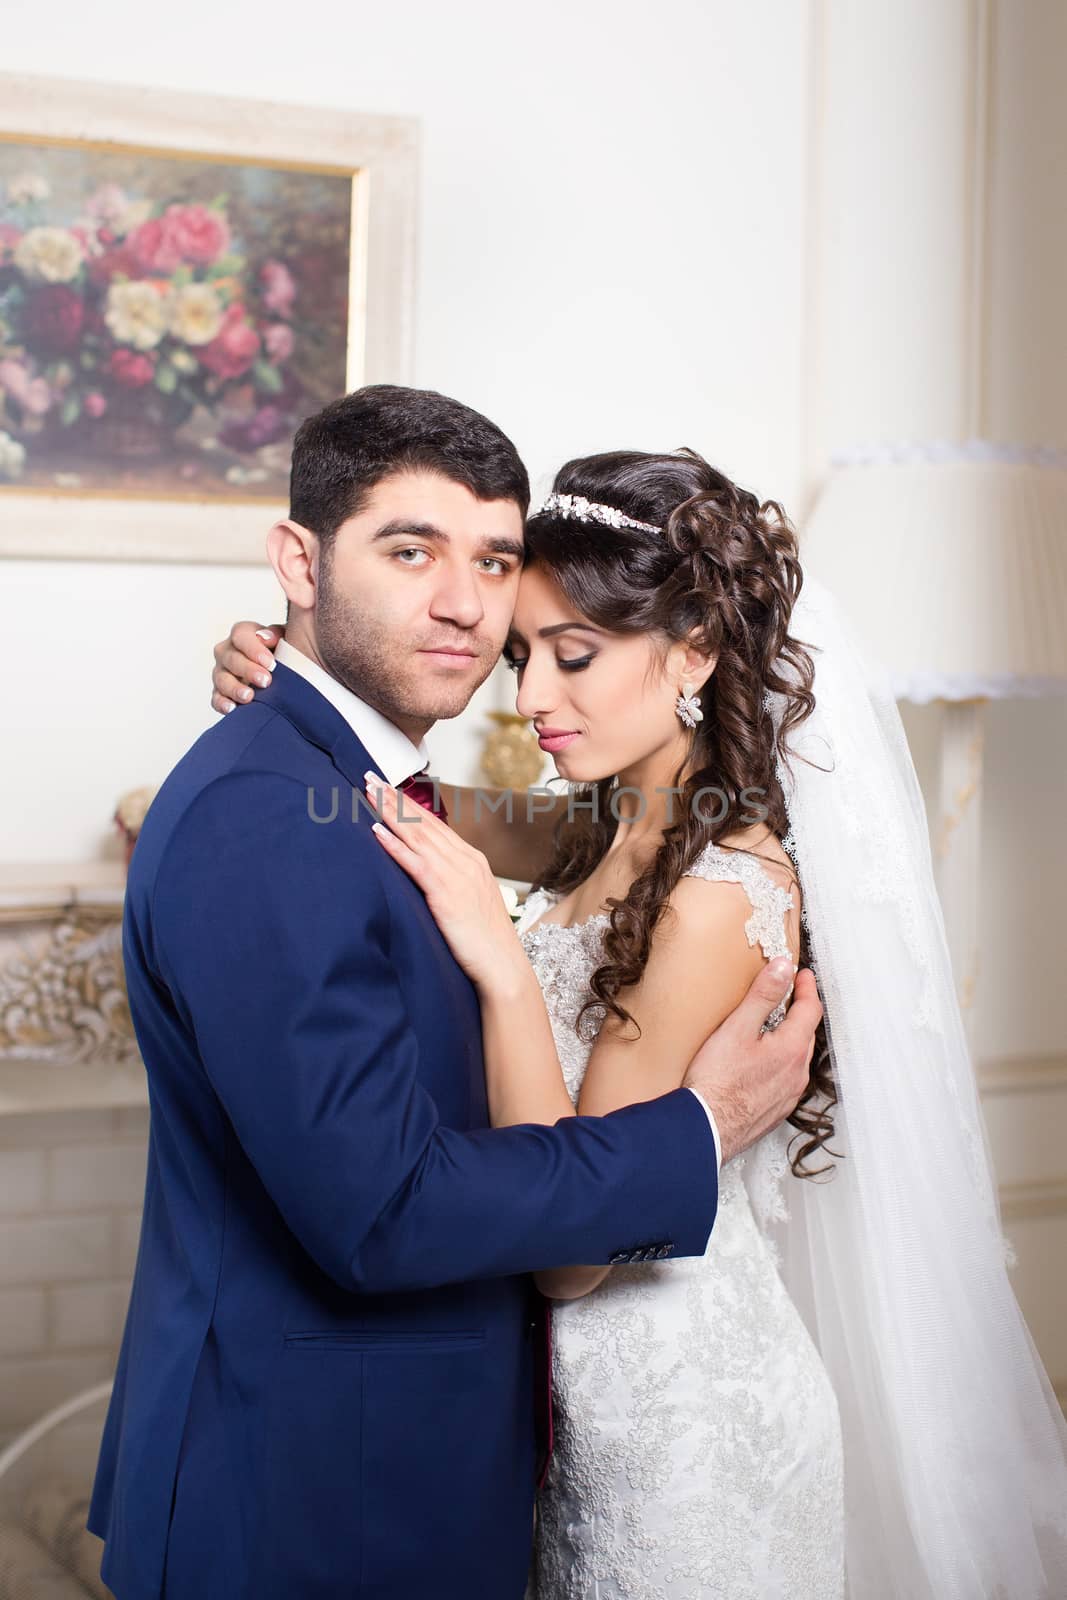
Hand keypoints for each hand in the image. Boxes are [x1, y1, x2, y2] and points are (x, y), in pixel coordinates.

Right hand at [211, 620, 285, 713]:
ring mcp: (223, 673)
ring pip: (221, 678)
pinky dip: (223, 703)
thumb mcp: (288, 639)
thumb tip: (267, 636)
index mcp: (244, 636)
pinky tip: (232, 708)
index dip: (253, 648)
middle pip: (230, 657)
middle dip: (248, 670)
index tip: (271, 663)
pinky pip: (217, 698)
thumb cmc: (288, 655)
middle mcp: (229, 652)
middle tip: (266, 681)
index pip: (240, 634)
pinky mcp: (222, 694)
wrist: (290, 678)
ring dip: (234, 688)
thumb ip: (279, 632)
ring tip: (249, 696)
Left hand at [364, 773, 524, 993]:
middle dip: (394, 798)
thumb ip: (452, 880)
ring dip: (390, 812)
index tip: (387, 787)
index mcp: (471, 860)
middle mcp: (465, 860)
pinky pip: (415, 864)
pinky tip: (377, 831)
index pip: (435, 824)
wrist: (502, 964)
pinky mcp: (444, 894)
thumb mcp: (471, 900)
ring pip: (417, 835)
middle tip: (369, 776)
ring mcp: (456, 875)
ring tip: (368, 793)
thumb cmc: (485, 939)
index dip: (409, 804)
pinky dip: (395, 845)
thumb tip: (430, 873)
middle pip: (423, 822)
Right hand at [683, 960, 821, 1164]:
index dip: (807, 988)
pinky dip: (780, 1063)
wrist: (705, 1129)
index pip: (811, 1009)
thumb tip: (782, 968)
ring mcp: (788, 1095)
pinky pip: (786, 1080)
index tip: (802, 975)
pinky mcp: (775, 1110)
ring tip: (773, 1028)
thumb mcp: (738, 1028)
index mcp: (792, 1049)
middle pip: (807, 1034)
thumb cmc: (717, 1081)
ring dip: (790, 1039)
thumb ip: (763, 995)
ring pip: (797, 1059)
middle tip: (788, 996)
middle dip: (800, 1012)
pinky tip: (761, 1065)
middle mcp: (797, 1074)